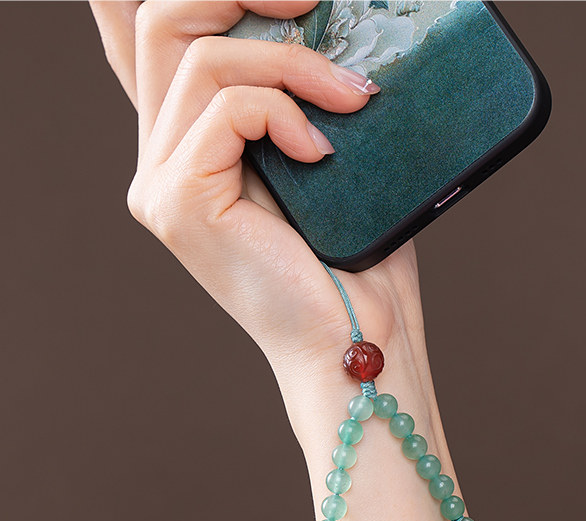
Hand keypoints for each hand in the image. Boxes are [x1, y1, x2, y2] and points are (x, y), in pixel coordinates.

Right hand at [90, 0, 421, 373]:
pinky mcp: (178, 201)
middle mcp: (160, 160)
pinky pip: (228, 106)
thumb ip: (289, 91)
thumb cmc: (352, 256)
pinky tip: (321, 152)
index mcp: (189, 145)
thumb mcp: (320, 153)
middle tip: (315, 2)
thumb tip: (306, 16)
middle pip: (165, 23)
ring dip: (295, 62)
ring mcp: (160, 183)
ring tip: (355, 98)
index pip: (145, 42)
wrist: (356, 338)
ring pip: (202, 57)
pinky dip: (287, 111)